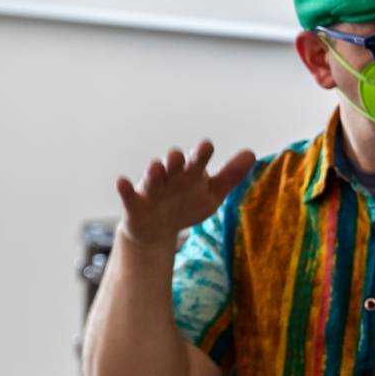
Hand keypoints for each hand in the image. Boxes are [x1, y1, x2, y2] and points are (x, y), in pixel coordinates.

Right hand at [115, 139, 255, 246]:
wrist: (158, 229)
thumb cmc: (187, 205)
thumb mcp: (213, 193)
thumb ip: (231, 175)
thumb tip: (252, 153)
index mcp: (191, 175)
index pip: (198, 163)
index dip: (201, 155)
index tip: (207, 146)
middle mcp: (170, 178)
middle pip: (174, 167)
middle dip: (176, 161)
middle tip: (178, 154)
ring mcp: (152, 190)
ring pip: (152, 179)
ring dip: (154, 173)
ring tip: (156, 165)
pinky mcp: (135, 204)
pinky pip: (129, 195)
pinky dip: (125, 189)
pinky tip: (122, 181)